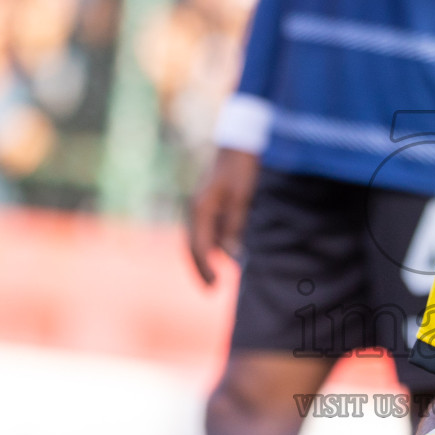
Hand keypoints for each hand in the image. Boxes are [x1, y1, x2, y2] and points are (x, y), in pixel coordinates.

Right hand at [185, 147, 259, 284]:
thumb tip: (230, 253)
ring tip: (212, 279)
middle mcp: (195, 210)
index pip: (199, 247)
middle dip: (200, 269)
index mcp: (200, 210)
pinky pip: (205, 231)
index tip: (214, 284)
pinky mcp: (207, 205)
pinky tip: (219, 256)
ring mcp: (200, 207)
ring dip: (204, 259)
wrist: (237, 145)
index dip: (205, 268)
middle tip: (210, 289)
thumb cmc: (240, 169)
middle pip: (193, 247)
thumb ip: (234, 225)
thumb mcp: (241, 198)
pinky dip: (210, 246)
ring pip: (197, 240)